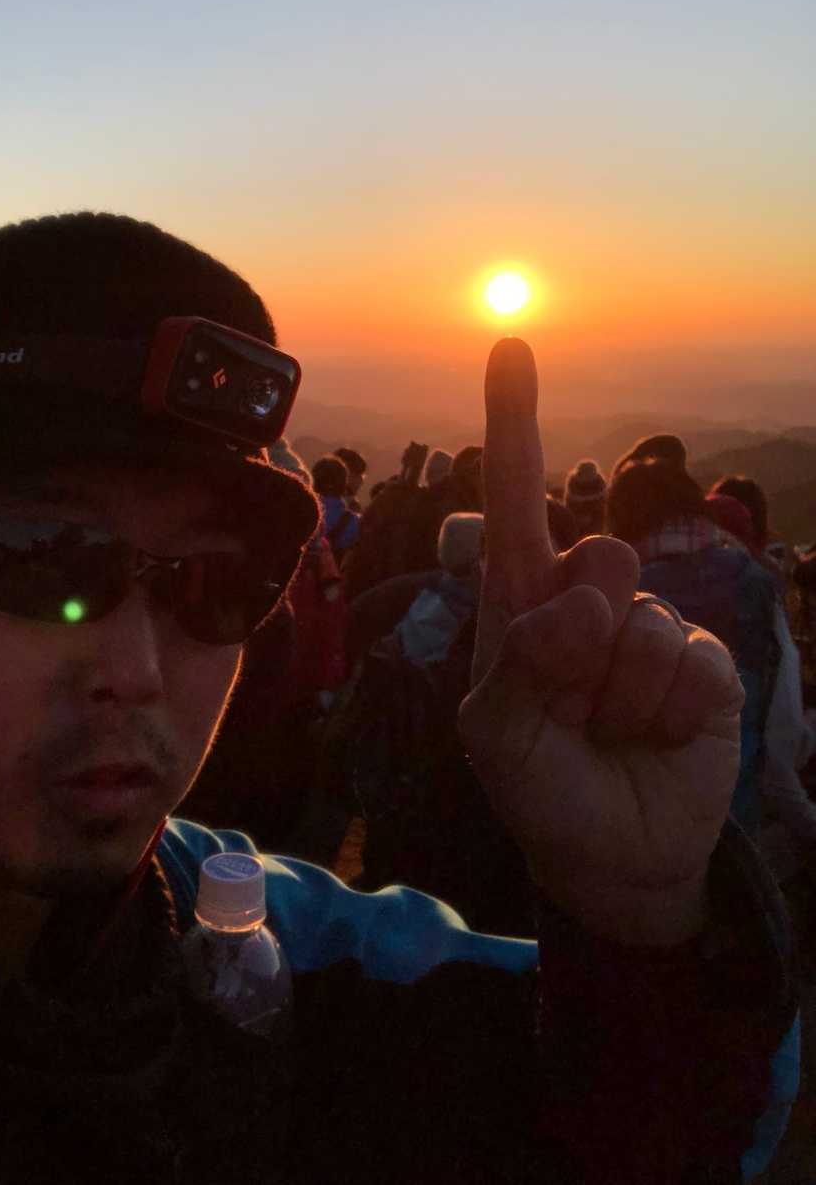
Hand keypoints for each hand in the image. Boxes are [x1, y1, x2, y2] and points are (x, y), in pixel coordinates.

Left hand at [459, 339, 743, 946]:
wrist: (615, 856)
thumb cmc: (541, 787)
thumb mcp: (500, 735)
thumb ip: (524, 666)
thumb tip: (580, 602)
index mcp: (520, 601)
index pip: (516, 502)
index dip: (514, 423)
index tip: (510, 344)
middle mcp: (584, 597)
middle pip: (596, 560)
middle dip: (579, 644)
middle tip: (572, 704)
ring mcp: (647, 625)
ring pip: (642, 624)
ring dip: (620, 697)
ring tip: (606, 730)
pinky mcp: (701, 663)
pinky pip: (690, 664)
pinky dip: (666, 715)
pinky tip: (656, 737)